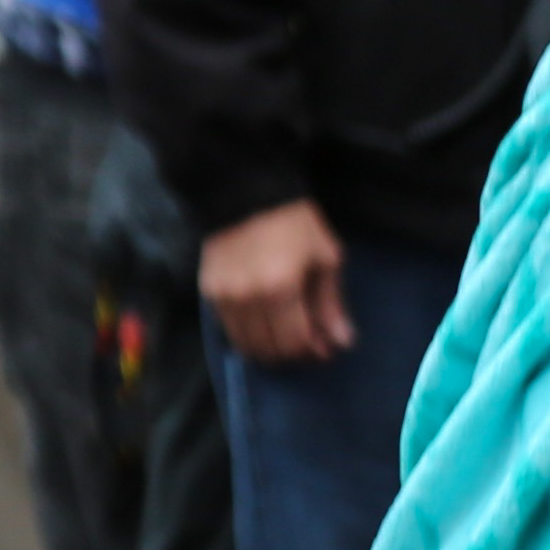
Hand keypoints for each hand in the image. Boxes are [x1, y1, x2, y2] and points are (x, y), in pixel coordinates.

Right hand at [199, 198, 352, 367]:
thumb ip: (331, 304)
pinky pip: (229, 330)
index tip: (325, 350)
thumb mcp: (325, 258)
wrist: (246, 195)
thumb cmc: (295, 224)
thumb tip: (342, 342)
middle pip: (270, 349)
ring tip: (288, 335)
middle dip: (293, 354)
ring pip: (246, 344)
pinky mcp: (208, 292)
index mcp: (280, 288)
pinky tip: (266, 324)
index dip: (312, 352)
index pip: (295, 342)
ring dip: (270, 349)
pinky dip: (249, 335)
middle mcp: (247, 298)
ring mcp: (223, 297)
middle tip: (309, 343)